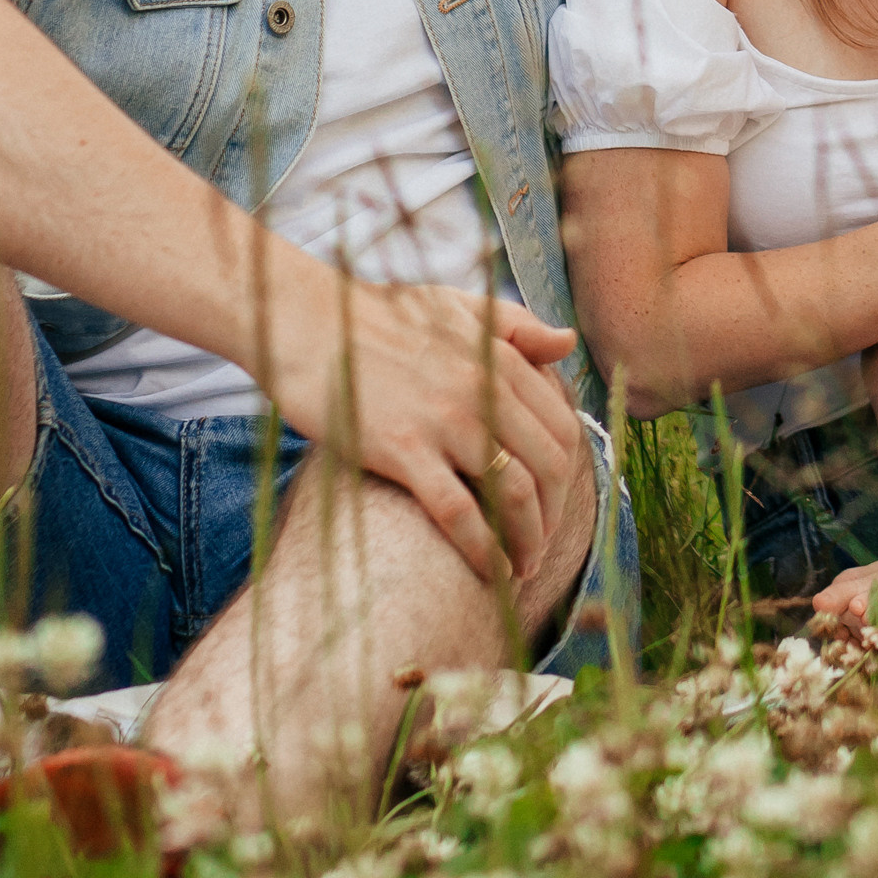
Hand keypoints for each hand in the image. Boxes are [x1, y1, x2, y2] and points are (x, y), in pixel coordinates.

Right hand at [263, 275, 585, 586]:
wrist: (308, 322)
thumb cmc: (377, 315)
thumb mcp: (454, 305)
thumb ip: (516, 326)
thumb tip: (569, 342)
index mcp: (500, 357)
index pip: (561, 428)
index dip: (566, 476)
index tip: (553, 504)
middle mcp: (483, 389)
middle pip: (546, 466)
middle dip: (552, 516)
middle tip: (540, 546)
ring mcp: (444, 421)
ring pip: (512, 493)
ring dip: (526, 540)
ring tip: (521, 568)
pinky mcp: (403, 449)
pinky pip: (459, 512)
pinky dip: (484, 549)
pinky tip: (491, 571)